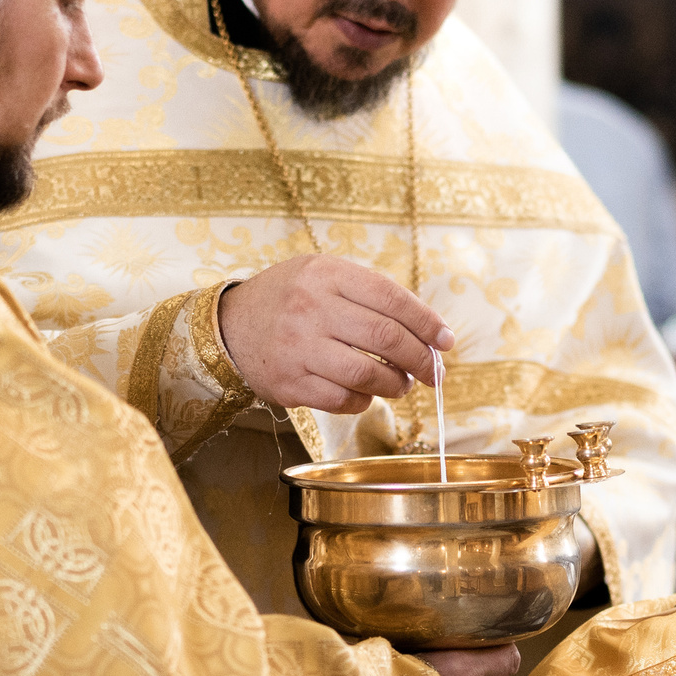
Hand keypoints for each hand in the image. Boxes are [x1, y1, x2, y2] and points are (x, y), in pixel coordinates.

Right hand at [216, 256, 455, 413]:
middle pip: (386, 337)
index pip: (392, 298)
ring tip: (402, 384)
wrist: (229, 326)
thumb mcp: (323, 276)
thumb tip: (428, 331)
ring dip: (396, 384)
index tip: (446, 341)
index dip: (427, 322)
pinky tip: (366, 394)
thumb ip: (370, 294)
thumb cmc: (290, 299)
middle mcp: (310, 308)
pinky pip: (343, 399)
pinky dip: (364, 400)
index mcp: (325, 274)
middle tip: (435, 373)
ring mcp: (298, 348)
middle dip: (421, 359)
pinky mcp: (289, 384)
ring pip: (368, 373)